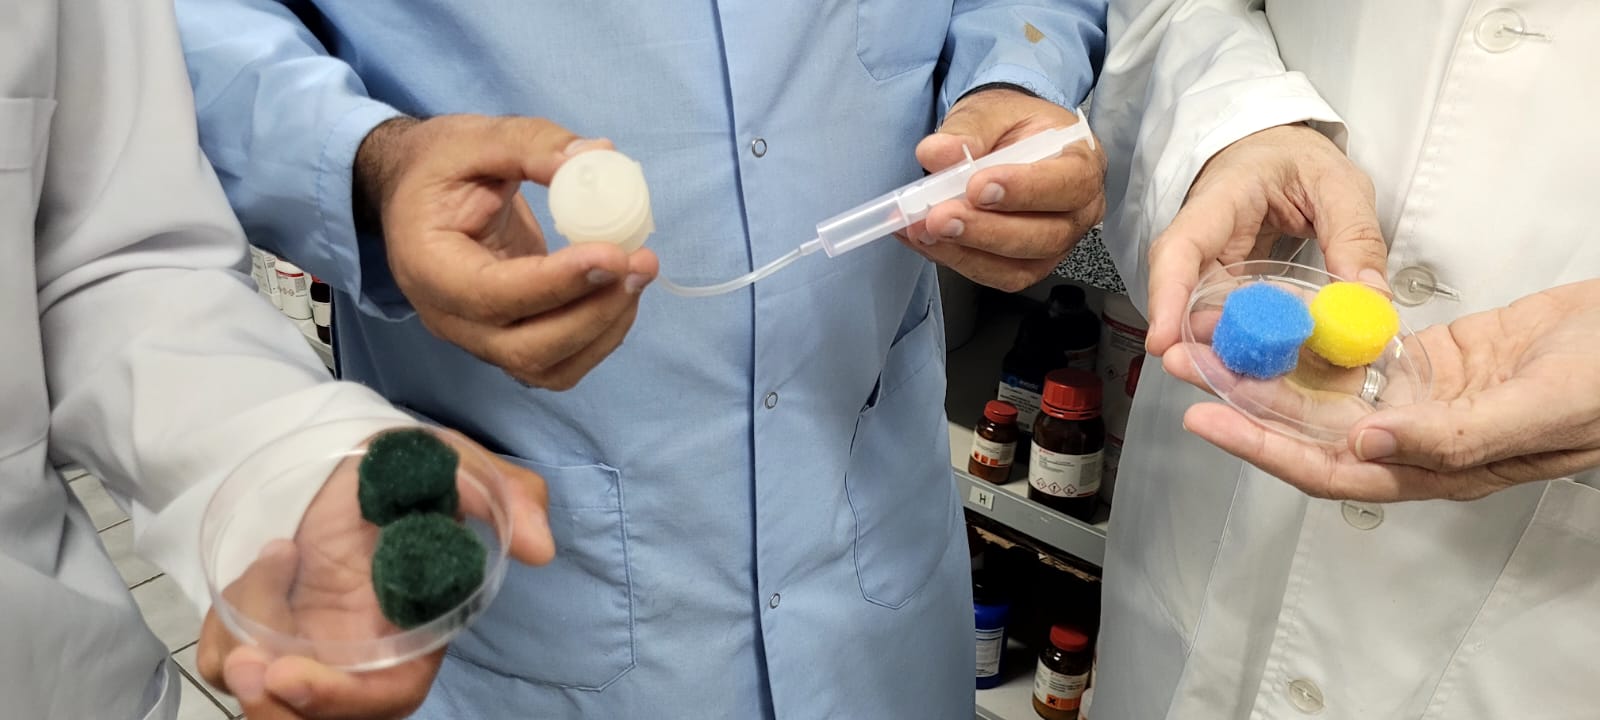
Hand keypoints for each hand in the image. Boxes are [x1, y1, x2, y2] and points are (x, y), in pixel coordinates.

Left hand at [197, 430, 554, 718]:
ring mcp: (309, 647)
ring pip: (266, 699)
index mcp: (415, 633)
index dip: (342, 700)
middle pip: (318, 717)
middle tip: (246, 668)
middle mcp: (361, 654)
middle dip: (277, 710)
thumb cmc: (402, 465)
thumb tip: (542, 549)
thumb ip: (506, 498)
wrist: (337, 446)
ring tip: (238, 632)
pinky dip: (226, 628)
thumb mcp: (454, 464)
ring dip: (244, 670)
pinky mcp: (263, 633)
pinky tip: (262, 568)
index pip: (388, 695)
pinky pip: (229, 656)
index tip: (290, 675)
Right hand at [357, 115, 659, 389]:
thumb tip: (598, 157)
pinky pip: (561, 363)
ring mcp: (480, 339)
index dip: (557, 283)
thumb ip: (531, 144)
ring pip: (549, 368)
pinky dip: (601, 336)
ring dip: (605, 329)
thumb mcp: (473, 138)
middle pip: (527, 349)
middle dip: (593, 313)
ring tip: (640, 272)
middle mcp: (449, 318)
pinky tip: (622, 290)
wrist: (416, 195)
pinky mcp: (510, 341)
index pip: (492, 295)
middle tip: (641, 262)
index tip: (613, 253)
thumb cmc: (438, 166)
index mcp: (427, 266)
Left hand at [900, 87, 1105, 291]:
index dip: (1025, 190)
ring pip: (1020, 266)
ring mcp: (1055, 244)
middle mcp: (1078, 210)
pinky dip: (956, 260)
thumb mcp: (993, 110)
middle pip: (1045, 235)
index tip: (978, 187)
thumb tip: (938, 153)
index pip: (1069, 183)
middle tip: (941, 217)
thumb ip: (969, 129)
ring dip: (967, 251)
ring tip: (926, 230)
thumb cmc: (1014, 127)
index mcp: (1082, 162)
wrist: (1007, 142)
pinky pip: (996, 275)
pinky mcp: (1026, 264)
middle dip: (987, 230)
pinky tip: (927, 240)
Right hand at [1145, 123, 1389, 355]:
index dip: (1167, 296)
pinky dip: (1242, 343)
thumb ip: (1356, 236)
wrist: (1276, 153)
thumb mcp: (1339, 185)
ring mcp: (1209, 264)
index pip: (1180, 248)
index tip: (1165, 339)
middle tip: (1215, 376)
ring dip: (1219, 348)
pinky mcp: (1224, 284)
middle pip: (1181, 294)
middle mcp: (1202, 237)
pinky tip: (1265, 365)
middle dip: (1192, 340)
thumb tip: (1369, 298)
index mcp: (1221, 199)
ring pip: (1199, 312)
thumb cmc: (1297, 159)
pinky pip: (1225, 317)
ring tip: (1250, 380)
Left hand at [1171, 280, 1599, 501]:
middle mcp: (1416, 438)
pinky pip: (1359, 352)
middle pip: (1311, 431)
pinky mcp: (1430, 359)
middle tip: (1187, 370)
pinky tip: (1276, 319)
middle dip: (1246, 404)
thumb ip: (1453, 436)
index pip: (1331, 469)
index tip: (1206, 419)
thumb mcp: (1539, 408)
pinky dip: (1318, 336)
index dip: (1263, 449)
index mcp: (1439, 466)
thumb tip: (1364, 446)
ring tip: (1216, 340)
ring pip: (1328, 390)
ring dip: (1272, 368)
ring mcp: (1421, 399)